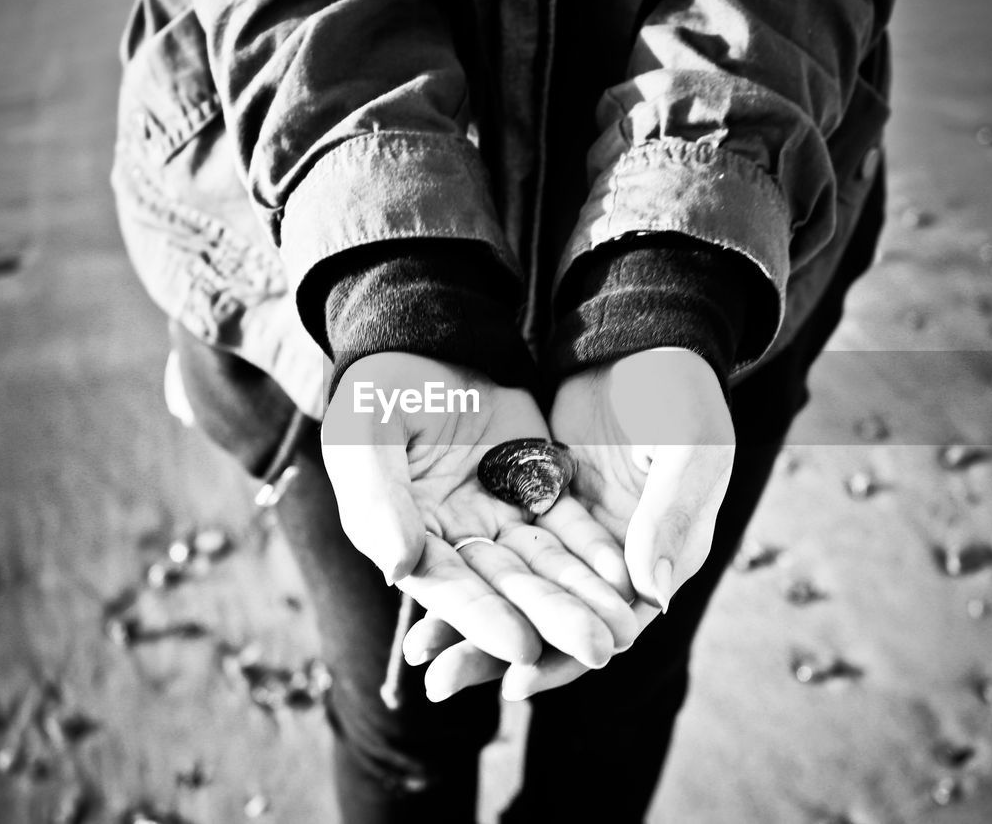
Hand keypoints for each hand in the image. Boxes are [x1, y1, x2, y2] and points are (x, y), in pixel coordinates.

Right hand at [321, 352, 637, 670]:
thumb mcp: (365, 437)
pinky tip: (626, 574)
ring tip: (625, 628)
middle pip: (509, 588)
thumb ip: (378, 503)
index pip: (449, 587)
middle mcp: (456, 542)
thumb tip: (398, 570)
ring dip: (584, 596)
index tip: (522, 646)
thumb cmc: (380, 392)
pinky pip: (570, 526)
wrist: (427, 339)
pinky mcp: (538, 489)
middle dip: (553, 620)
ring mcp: (500, 518)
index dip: (483, 618)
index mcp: (406, 540)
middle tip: (598, 652)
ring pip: (547, 565)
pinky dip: (595, 551)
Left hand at [406, 348, 733, 698]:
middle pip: (553, 621)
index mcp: (664, 560)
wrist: (644, 340)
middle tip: (441, 683)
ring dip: (474, 620)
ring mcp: (576, 532)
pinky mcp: (539, 502)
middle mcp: (618, 560)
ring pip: (520, 591)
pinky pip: (499, 547)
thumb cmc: (682, 393)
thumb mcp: (689, 450)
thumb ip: (669, 517)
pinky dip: (467, 567)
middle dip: (498, 654)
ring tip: (419, 653)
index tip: (515, 680)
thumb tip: (648, 594)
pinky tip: (419, 583)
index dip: (564, 656)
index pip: (612, 629)